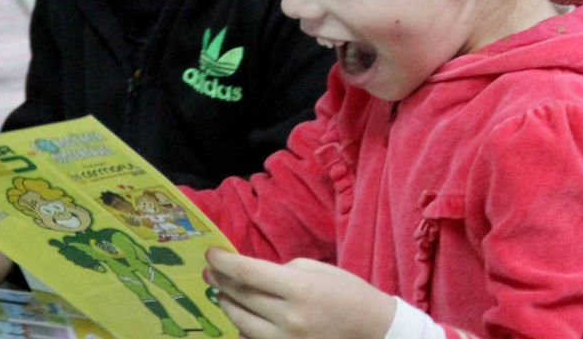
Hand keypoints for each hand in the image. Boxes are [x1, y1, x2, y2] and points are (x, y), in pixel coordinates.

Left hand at [204, 248, 395, 338]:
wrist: (372, 329)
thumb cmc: (346, 292)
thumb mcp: (314, 269)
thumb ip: (280, 272)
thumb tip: (250, 275)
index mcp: (298, 288)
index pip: (248, 273)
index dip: (224, 263)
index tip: (210, 254)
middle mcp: (289, 317)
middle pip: (241, 298)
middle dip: (221, 282)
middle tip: (210, 272)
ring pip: (241, 323)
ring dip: (227, 305)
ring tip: (222, 293)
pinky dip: (243, 328)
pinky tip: (241, 316)